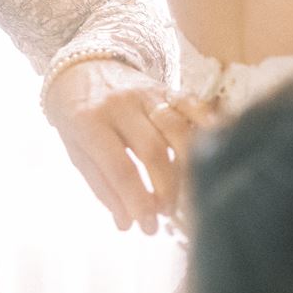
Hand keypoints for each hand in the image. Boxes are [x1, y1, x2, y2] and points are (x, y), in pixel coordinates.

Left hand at [43, 60, 213, 234]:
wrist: (80, 66)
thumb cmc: (77, 117)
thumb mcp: (78, 152)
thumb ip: (103, 187)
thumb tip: (128, 223)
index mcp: (89, 122)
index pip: (119, 168)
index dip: (138, 200)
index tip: (148, 226)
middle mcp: (119, 104)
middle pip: (152, 150)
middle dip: (164, 188)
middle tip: (167, 212)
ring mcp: (145, 92)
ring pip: (176, 128)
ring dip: (186, 165)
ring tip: (187, 192)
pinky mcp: (165, 86)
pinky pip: (192, 104)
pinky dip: (207, 126)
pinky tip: (215, 151)